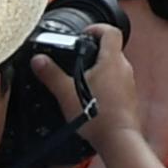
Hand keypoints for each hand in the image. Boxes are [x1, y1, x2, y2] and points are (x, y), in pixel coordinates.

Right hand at [58, 21, 143, 149]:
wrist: (118, 139)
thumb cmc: (96, 115)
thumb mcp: (66, 93)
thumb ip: (51, 74)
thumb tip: (38, 59)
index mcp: (112, 60)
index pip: (111, 31)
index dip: (97, 28)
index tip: (84, 33)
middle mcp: (124, 68)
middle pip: (112, 49)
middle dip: (94, 51)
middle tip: (77, 59)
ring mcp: (129, 83)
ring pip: (114, 67)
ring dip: (99, 69)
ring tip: (80, 80)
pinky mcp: (129, 97)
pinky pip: (117, 83)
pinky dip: (105, 84)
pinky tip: (91, 98)